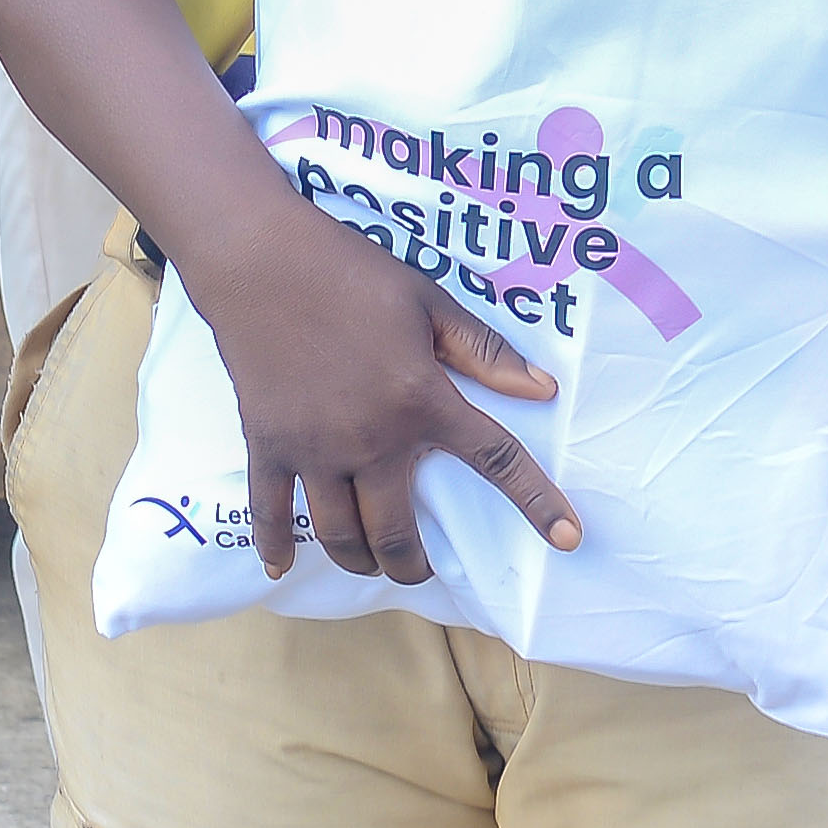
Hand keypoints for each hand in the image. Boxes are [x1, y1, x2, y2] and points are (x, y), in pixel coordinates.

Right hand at [189, 200, 578, 581]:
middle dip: (413, 565)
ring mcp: (314, 448)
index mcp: (420, 399)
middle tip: (421, 568)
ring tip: (373, 563)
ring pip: (341, 534)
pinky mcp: (268, 444)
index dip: (538, 503)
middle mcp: (370, 439)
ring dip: (362, 561)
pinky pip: (270, 510)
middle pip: (397, 532)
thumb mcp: (428, 300)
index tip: (568, 539)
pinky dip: (275, 545)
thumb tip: (542, 389)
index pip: (495, 461)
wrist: (258, 258)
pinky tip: (283, 568)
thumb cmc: (349, 271)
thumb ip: (484, 351)